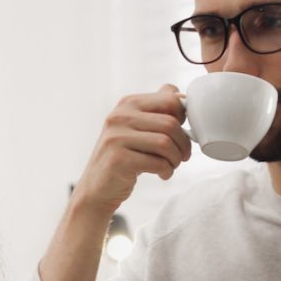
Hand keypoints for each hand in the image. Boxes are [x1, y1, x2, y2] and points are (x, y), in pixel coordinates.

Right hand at [71, 89, 191, 214]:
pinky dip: (167, 171)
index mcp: (128, 104)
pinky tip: (163, 174)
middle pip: (170, 124)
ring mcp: (116, 138)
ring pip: (165, 143)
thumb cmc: (123, 157)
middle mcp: (119, 117)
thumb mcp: (136, 127)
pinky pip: (157, 163)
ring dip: (176, 158)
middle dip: (183, 143)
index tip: (181, 134)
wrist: (97, 188)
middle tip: (182, 156)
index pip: (170, 100)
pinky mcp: (118, 160)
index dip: (184, 118)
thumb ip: (155, 109)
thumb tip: (177, 92)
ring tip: (171, 165)